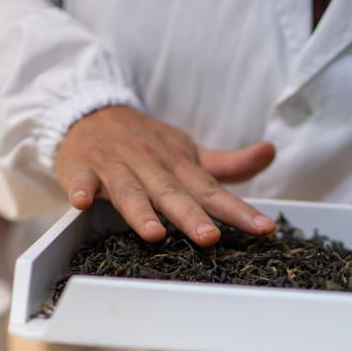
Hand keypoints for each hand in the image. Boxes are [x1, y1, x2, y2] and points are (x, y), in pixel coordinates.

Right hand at [55, 106, 275, 245]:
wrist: (91, 112)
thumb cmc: (147, 145)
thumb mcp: (190, 153)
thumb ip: (229, 164)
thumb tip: (271, 153)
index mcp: (180, 166)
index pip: (213, 191)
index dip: (239, 211)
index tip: (264, 229)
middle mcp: (151, 166)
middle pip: (173, 194)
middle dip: (191, 216)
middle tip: (209, 238)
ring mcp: (116, 167)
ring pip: (130, 192)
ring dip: (140, 212)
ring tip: (153, 234)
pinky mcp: (84, 168)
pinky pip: (82, 179)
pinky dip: (80, 189)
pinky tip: (81, 201)